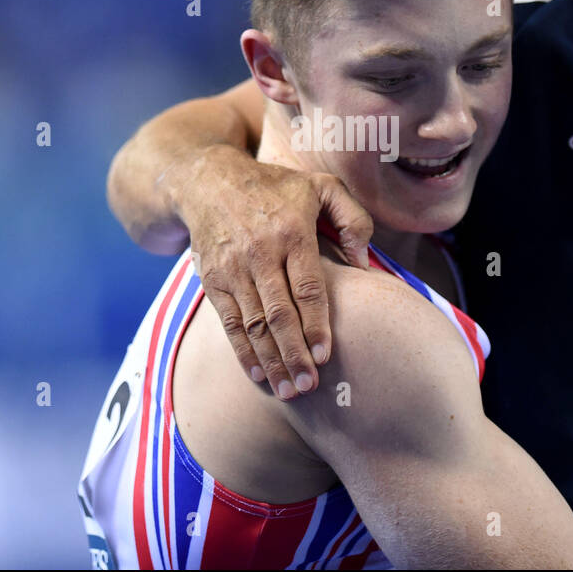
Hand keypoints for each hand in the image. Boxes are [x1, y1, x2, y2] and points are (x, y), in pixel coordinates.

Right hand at [178, 146, 372, 399]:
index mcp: (292, 231)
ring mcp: (233, 268)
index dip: (316, 325)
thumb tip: (364, 265)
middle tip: (309, 386)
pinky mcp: (213, 280)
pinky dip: (243, 351)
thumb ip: (353, 219)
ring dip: (271, 361)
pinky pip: (229, 323)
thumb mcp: (321, 186)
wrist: (208, 179)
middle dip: (294, 354)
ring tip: (288, 391)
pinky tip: (258, 374)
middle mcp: (260, 252)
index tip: (326, 355)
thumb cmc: (275, 186)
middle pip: (279, 314)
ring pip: (254, 325)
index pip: (307, 287)